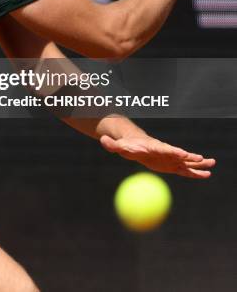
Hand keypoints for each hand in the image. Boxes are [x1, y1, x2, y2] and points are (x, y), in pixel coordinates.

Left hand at [100, 134, 215, 178]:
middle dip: (189, 156)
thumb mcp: (120, 146)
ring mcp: (170, 158)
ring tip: (212, 164)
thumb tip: (103, 141)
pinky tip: (206, 174)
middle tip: (201, 158)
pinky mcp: (172, 165)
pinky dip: (195, 172)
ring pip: (186, 162)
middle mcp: (165, 152)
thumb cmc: (128, 145)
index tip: (182, 153)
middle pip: (179, 154)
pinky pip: (185, 170)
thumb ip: (112, 144)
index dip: (173, 151)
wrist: (136, 144)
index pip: (165, 149)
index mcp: (154, 147)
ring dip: (198, 163)